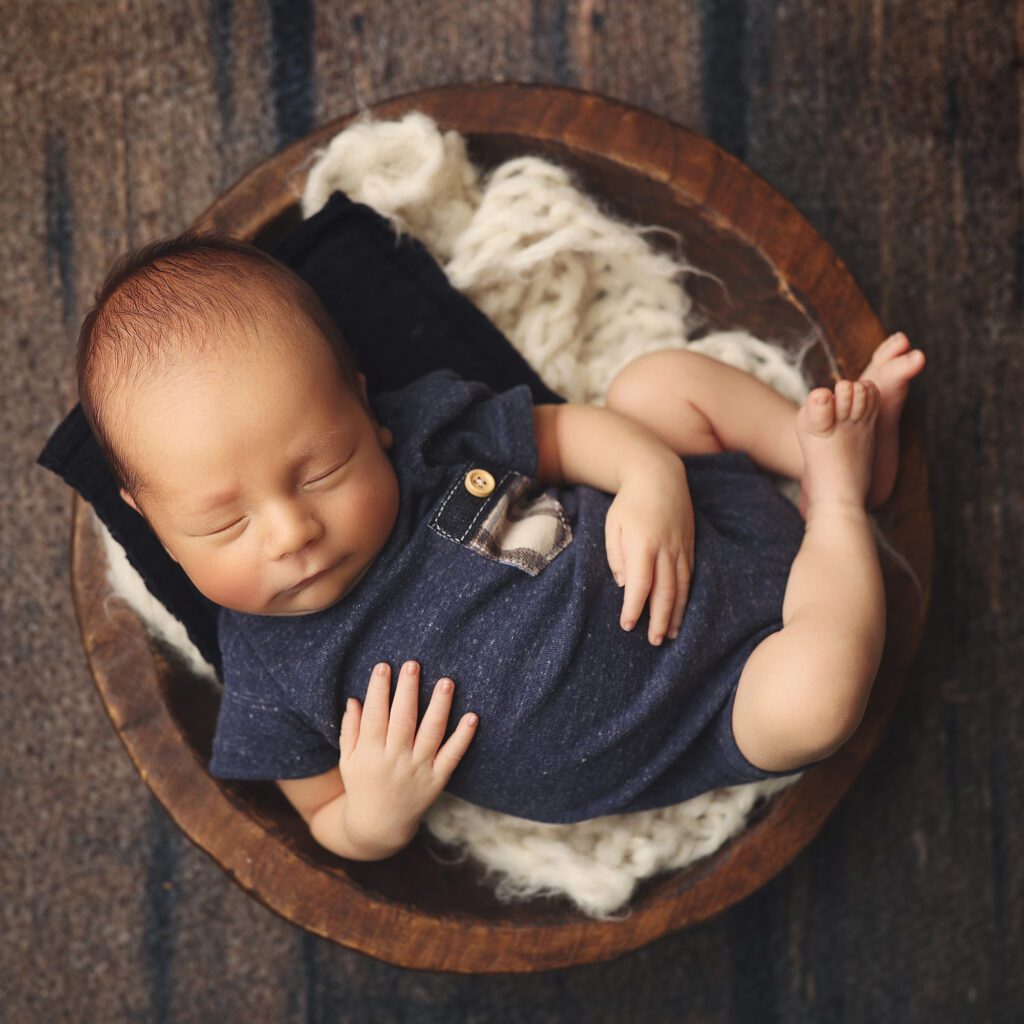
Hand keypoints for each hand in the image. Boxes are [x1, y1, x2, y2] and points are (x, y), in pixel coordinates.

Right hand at [339, 661, 477, 849]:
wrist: (380, 826)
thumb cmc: (362, 785)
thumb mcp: (348, 760)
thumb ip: (351, 730)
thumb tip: (355, 699)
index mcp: (371, 753)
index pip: (375, 715)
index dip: (379, 690)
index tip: (383, 666)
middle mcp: (396, 760)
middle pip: (403, 720)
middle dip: (408, 690)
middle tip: (413, 664)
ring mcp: (419, 769)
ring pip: (431, 733)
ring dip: (440, 706)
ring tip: (446, 682)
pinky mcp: (437, 779)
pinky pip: (453, 755)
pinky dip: (463, 737)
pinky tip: (472, 716)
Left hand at [604, 456, 694, 644]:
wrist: (659, 475)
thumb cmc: (629, 502)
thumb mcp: (613, 526)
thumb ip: (617, 557)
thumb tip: (624, 585)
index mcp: (643, 544)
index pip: (640, 584)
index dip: (634, 607)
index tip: (627, 625)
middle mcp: (666, 549)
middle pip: (665, 591)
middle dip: (659, 619)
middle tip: (655, 641)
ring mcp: (681, 548)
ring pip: (681, 587)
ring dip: (676, 613)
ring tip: (671, 634)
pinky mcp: (690, 546)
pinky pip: (689, 576)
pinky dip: (686, 597)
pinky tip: (681, 610)